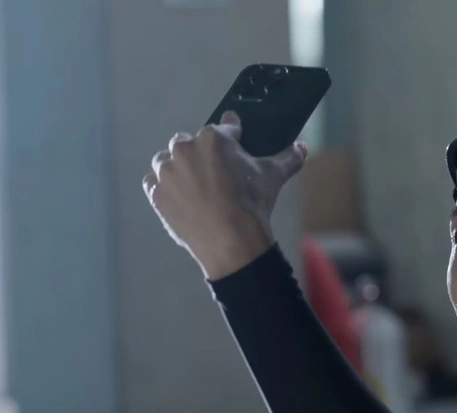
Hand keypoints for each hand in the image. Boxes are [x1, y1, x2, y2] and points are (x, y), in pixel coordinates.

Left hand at [143, 111, 307, 279]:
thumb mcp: (273, 176)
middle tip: (215, 172)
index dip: (233, 134)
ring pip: (166, 160)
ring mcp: (167, 171)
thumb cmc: (253, 203)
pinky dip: (163, 186)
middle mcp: (184, 148)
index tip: (236, 138)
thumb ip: (288, 158)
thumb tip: (303, 147)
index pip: (224, 127)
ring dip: (176, 167)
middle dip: (200, 152)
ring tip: (194, 185)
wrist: (231, 241)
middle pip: (189, 142)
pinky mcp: (156, 194)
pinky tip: (179, 196)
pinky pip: (153, 182)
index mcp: (213, 138)